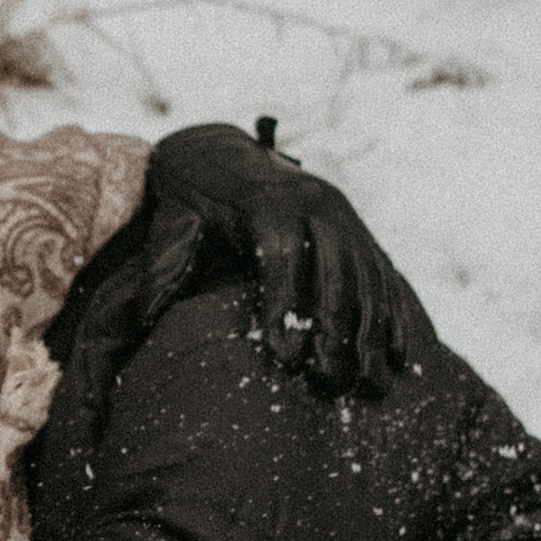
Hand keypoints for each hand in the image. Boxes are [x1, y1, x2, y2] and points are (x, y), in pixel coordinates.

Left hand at [62, 120, 428, 435]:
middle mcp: (316, 203)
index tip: (283, 359)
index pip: (280, 254)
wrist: (220, 154)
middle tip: (326, 384)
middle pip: (335, 271)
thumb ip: (165, 262)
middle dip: (335, 332)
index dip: (285, 307)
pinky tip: (393, 358)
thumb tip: (147, 314)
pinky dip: (392, 316)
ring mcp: (345, 216)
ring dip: (371, 334)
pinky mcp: (360, 231)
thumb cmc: (192, 199)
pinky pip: (384, 275)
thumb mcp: (172, 220)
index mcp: (268, 199)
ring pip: (367, 277)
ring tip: (369, 386)